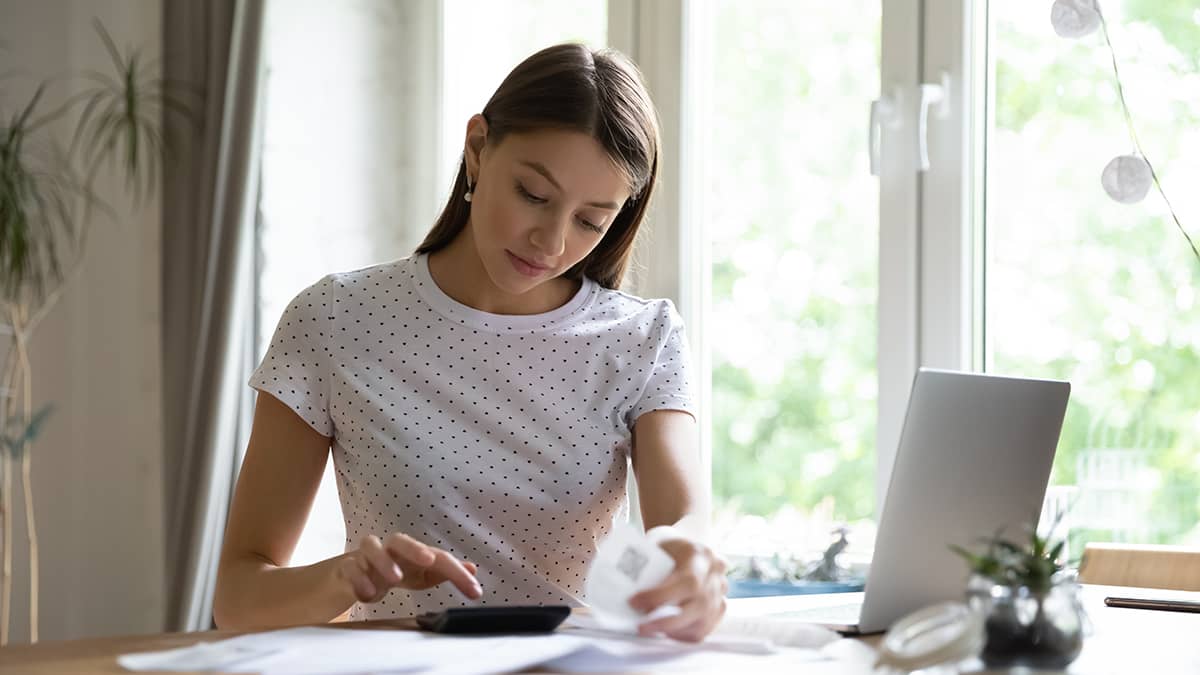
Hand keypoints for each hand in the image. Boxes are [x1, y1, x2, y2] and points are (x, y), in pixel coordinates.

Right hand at [333, 532, 482, 604]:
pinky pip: (350, 568)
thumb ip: (445, 572)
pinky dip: (359, 578)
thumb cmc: (396, 570)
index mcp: (412, 551)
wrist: (356, 574)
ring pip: (370, 547)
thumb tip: (473, 569)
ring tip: (394, 579)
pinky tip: (368, 593)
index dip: (456, 572)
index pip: (438, 557)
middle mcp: (390, 549)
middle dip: (415, 548)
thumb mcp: (423, 574)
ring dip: (383, 561)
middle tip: (428, 561)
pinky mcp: (348, 567)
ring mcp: (367, 557)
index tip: (474, 590)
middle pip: (400, 539)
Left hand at [627, 537, 728, 641]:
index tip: (635, 602)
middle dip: (666, 621)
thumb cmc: (670, 549)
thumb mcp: (660, 547)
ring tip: (651, 628)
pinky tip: (667, 631)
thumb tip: (619, 584)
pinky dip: (682, 635)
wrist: (690, 550)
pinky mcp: (720, 609)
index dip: (661, 596)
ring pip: (701, 622)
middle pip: (698, 605)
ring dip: (673, 630)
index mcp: (701, 555)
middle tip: (641, 626)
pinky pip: (703, 630)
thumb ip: (647, 563)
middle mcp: (716, 575)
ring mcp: (721, 593)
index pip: (687, 581)